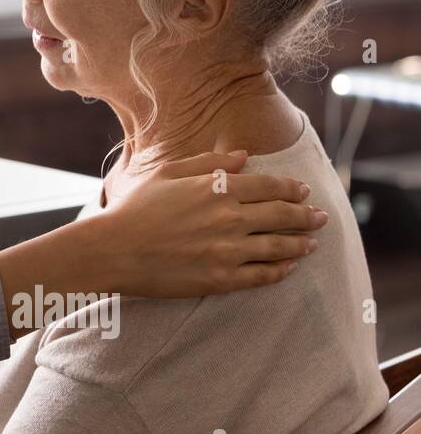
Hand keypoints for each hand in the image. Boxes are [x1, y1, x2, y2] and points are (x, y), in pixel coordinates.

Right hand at [87, 150, 322, 297]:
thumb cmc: (135, 208)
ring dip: (301, 243)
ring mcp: (228, 250)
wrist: (113, 249)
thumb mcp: (167, 174)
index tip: (303, 191)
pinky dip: (281, 270)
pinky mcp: (221, 278)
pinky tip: (289, 267)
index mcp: (217, 189)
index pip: (270, 186)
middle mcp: (229, 218)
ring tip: (311, 243)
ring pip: (279, 246)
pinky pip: (263, 275)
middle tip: (320, 217)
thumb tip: (243, 155)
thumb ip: (208, 163)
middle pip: (282, 215)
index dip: (292, 189)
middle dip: (306, 215)